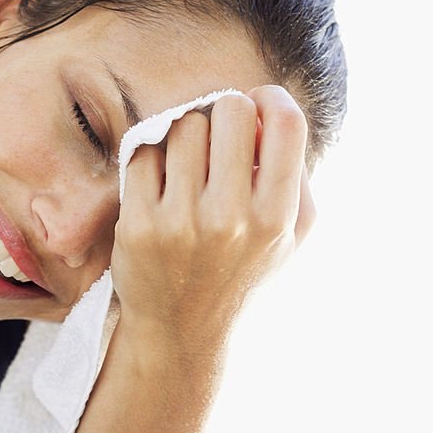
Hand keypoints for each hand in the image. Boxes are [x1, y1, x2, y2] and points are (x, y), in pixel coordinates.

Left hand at [111, 85, 312, 350]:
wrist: (180, 332)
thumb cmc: (239, 273)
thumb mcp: (290, 237)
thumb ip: (294, 175)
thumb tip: (269, 112)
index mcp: (276, 219)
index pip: (285, 123)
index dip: (269, 100)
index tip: (256, 108)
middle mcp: (230, 219)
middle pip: (231, 111)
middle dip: (224, 116)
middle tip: (216, 141)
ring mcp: (180, 223)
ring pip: (184, 126)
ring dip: (185, 137)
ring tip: (187, 168)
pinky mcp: (137, 226)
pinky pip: (144, 155)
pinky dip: (151, 161)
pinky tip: (159, 184)